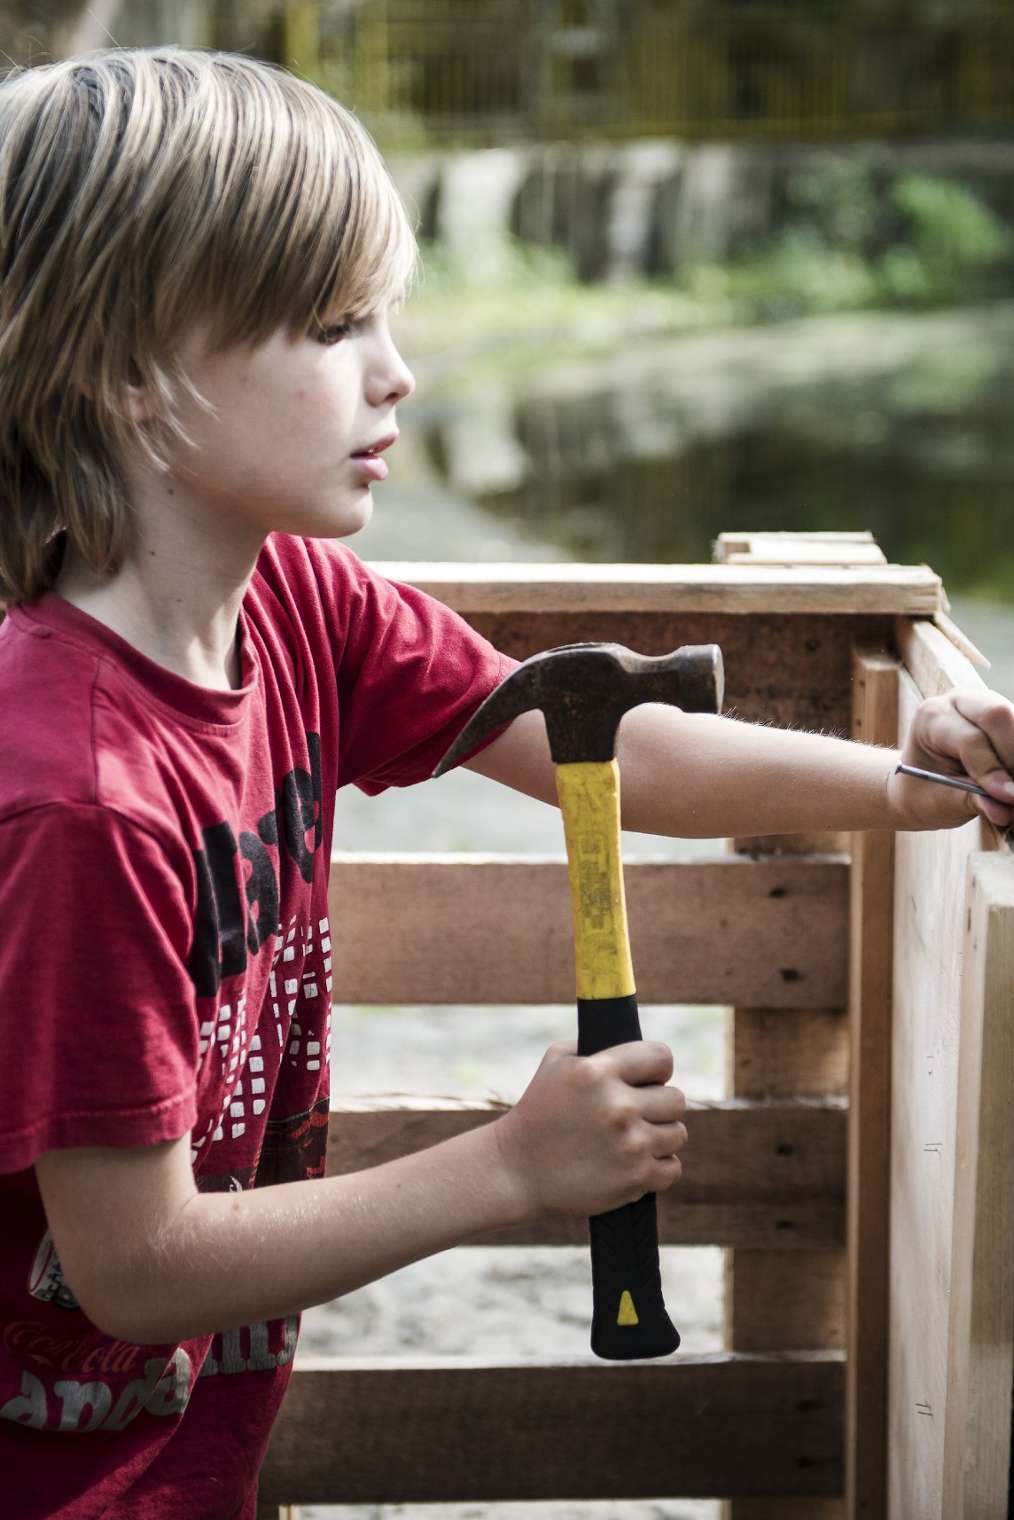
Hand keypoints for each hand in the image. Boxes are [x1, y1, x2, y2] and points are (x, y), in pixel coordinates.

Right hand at [492, 1039, 687, 1220]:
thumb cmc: (537, 1111)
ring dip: (660, 1136)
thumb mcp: (556, 1063)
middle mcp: (618, 1106)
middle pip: (676, 1099)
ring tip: (636, 1138)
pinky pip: (672, 1168)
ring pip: (678, 1134)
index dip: (658, 1067)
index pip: (661, 1057)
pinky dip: (658, 1167)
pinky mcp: (634, 1179)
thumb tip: (632, 1044)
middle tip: (639, 1112)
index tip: (650, 1077)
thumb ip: (595, 1046)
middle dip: (660, 1104)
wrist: (516, 1169)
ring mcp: (629, 1145)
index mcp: (598, 1072)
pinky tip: (637, 1162)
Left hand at [888, 687, 1013, 830]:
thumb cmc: (926, 791)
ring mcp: (986, 701)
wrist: (922, 782)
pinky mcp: (1006, 713)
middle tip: (1013, 793)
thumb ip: (972, 801)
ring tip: (1010, 787)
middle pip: (998, 714)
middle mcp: (959, 700)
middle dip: (1013, 756)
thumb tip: (1004, 811)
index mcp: (931, 717)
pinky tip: (1011, 776)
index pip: (970, 739)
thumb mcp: (940, 801)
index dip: (991, 769)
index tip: (1008, 797)